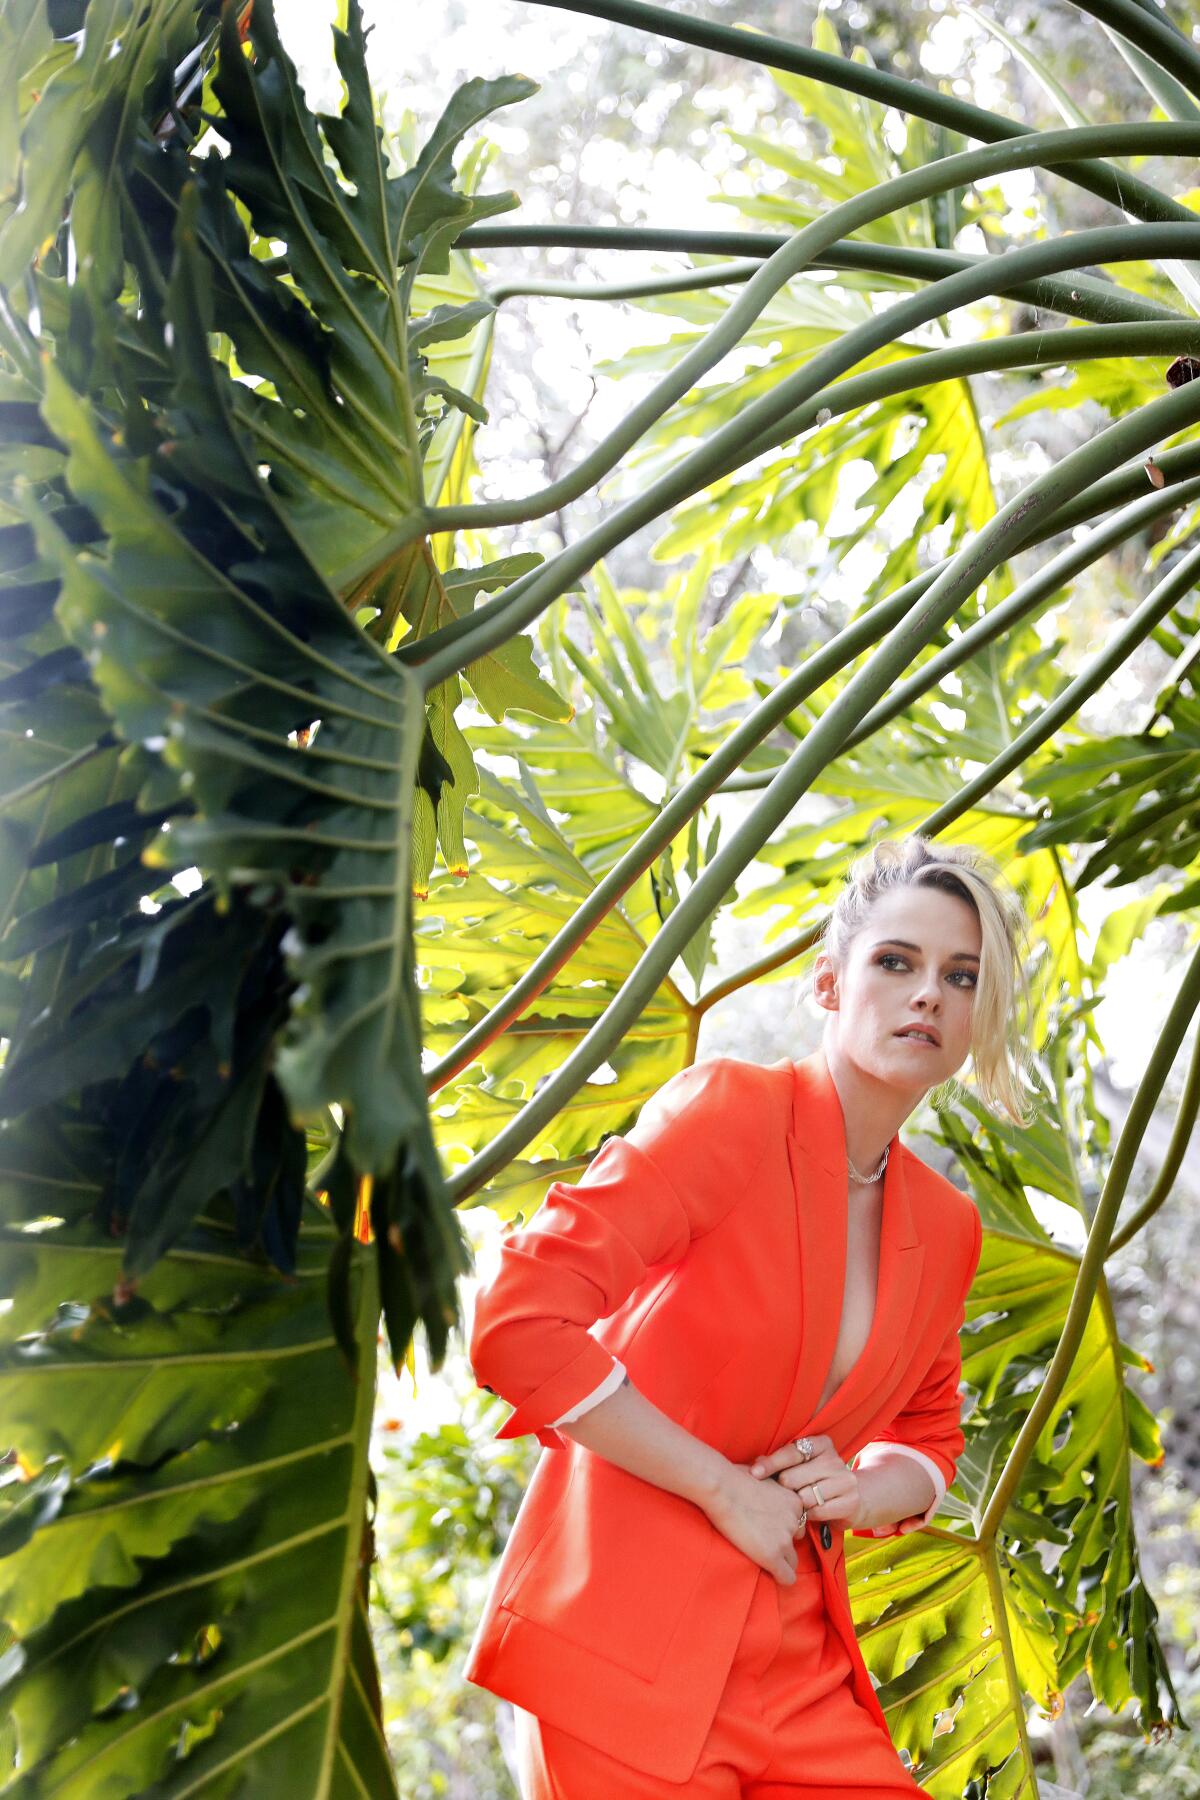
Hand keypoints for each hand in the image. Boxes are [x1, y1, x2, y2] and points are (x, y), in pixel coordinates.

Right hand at [702, 1460, 809, 1585]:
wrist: (722, 1488)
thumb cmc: (733, 1476)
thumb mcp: (761, 1472)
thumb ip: (769, 1481)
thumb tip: (761, 1468)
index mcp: (794, 1501)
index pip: (798, 1522)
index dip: (783, 1525)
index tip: (769, 1527)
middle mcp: (795, 1520)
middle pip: (797, 1540)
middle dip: (784, 1542)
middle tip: (763, 1540)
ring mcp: (785, 1539)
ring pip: (793, 1561)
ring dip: (780, 1559)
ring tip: (761, 1556)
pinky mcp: (773, 1555)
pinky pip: (788, 1578)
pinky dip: (780, 1578)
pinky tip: (771, 1574)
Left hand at [749, 1433, 863, 1527]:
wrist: (852, 1499)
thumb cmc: (816, 1480)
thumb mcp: (802, 1466)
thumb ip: (781, 1463)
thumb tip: (756, 1465)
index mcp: (822, 1444)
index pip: (791, 1452)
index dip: (771, 1463)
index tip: (754, 1473)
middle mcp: (835, 1460)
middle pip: (792, 1477)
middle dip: (784, 1489)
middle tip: (785, 1494)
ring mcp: (845, 1481)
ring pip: (803, 1497)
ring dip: (796, 1504)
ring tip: (799, 1504)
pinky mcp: (850, 1502)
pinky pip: (816, 1512)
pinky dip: (809, 1516)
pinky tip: (809, 1513)